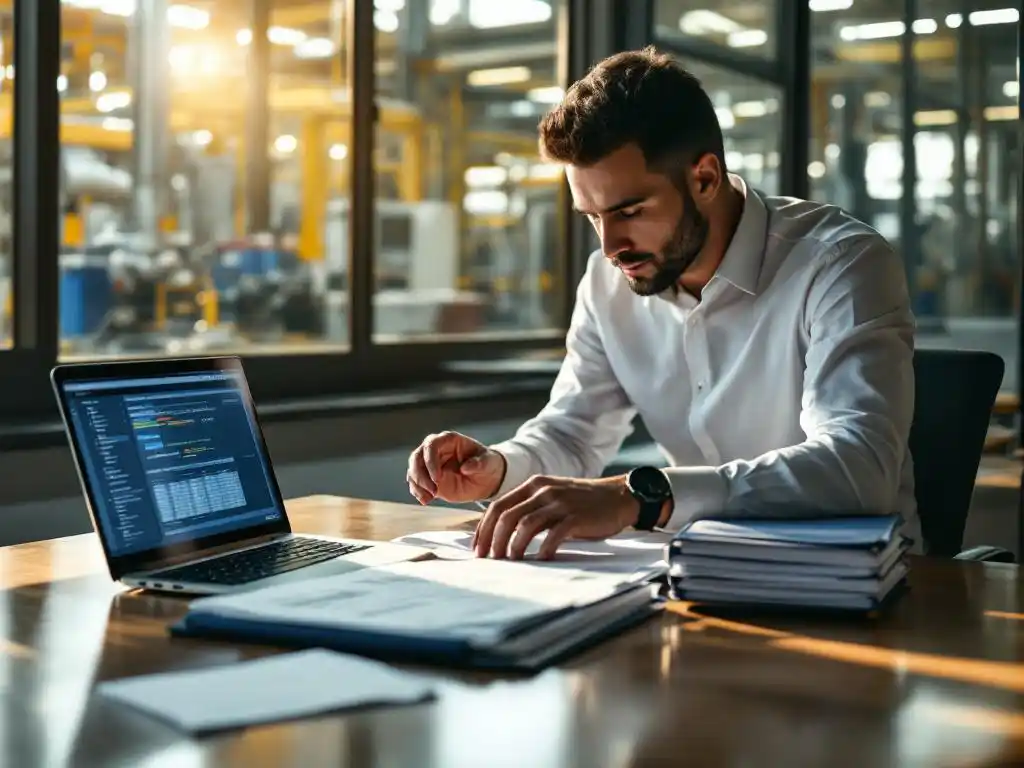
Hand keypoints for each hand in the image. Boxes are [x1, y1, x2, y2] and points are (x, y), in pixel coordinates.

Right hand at [407, 431, 506, 503]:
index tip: (437, 478)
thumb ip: (479, 463)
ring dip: (417, 485)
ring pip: (413, 471)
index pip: (431, 445)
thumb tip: (466, 468)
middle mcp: (435, 450)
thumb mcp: (488, 462)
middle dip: (420, 475)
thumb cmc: (487, 464)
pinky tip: (425, 501)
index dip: (430, 461)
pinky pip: (416, 484)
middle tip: (433, 491)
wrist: (485, 478)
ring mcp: (429, 465)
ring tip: (428, 499)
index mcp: (448, 440)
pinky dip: (418, 492)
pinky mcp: (428, 479)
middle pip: (416, 457)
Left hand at [472, 475, 638, 559]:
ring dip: (514, 546)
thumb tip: (500, 534)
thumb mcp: (551, 497)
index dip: (483, 529)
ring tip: (512, 562)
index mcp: (533, 485)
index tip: (477, 549)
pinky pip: (554, 534)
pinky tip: (540, 559)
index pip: (497, 506)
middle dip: (494, 540)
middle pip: (507, 516)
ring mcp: (560, 502)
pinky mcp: (576, 516)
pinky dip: (544, 548)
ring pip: (526, 525)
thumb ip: (529, 508)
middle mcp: (543, 490)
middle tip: (490, 560)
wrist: (617, 496)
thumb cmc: (581, 503)